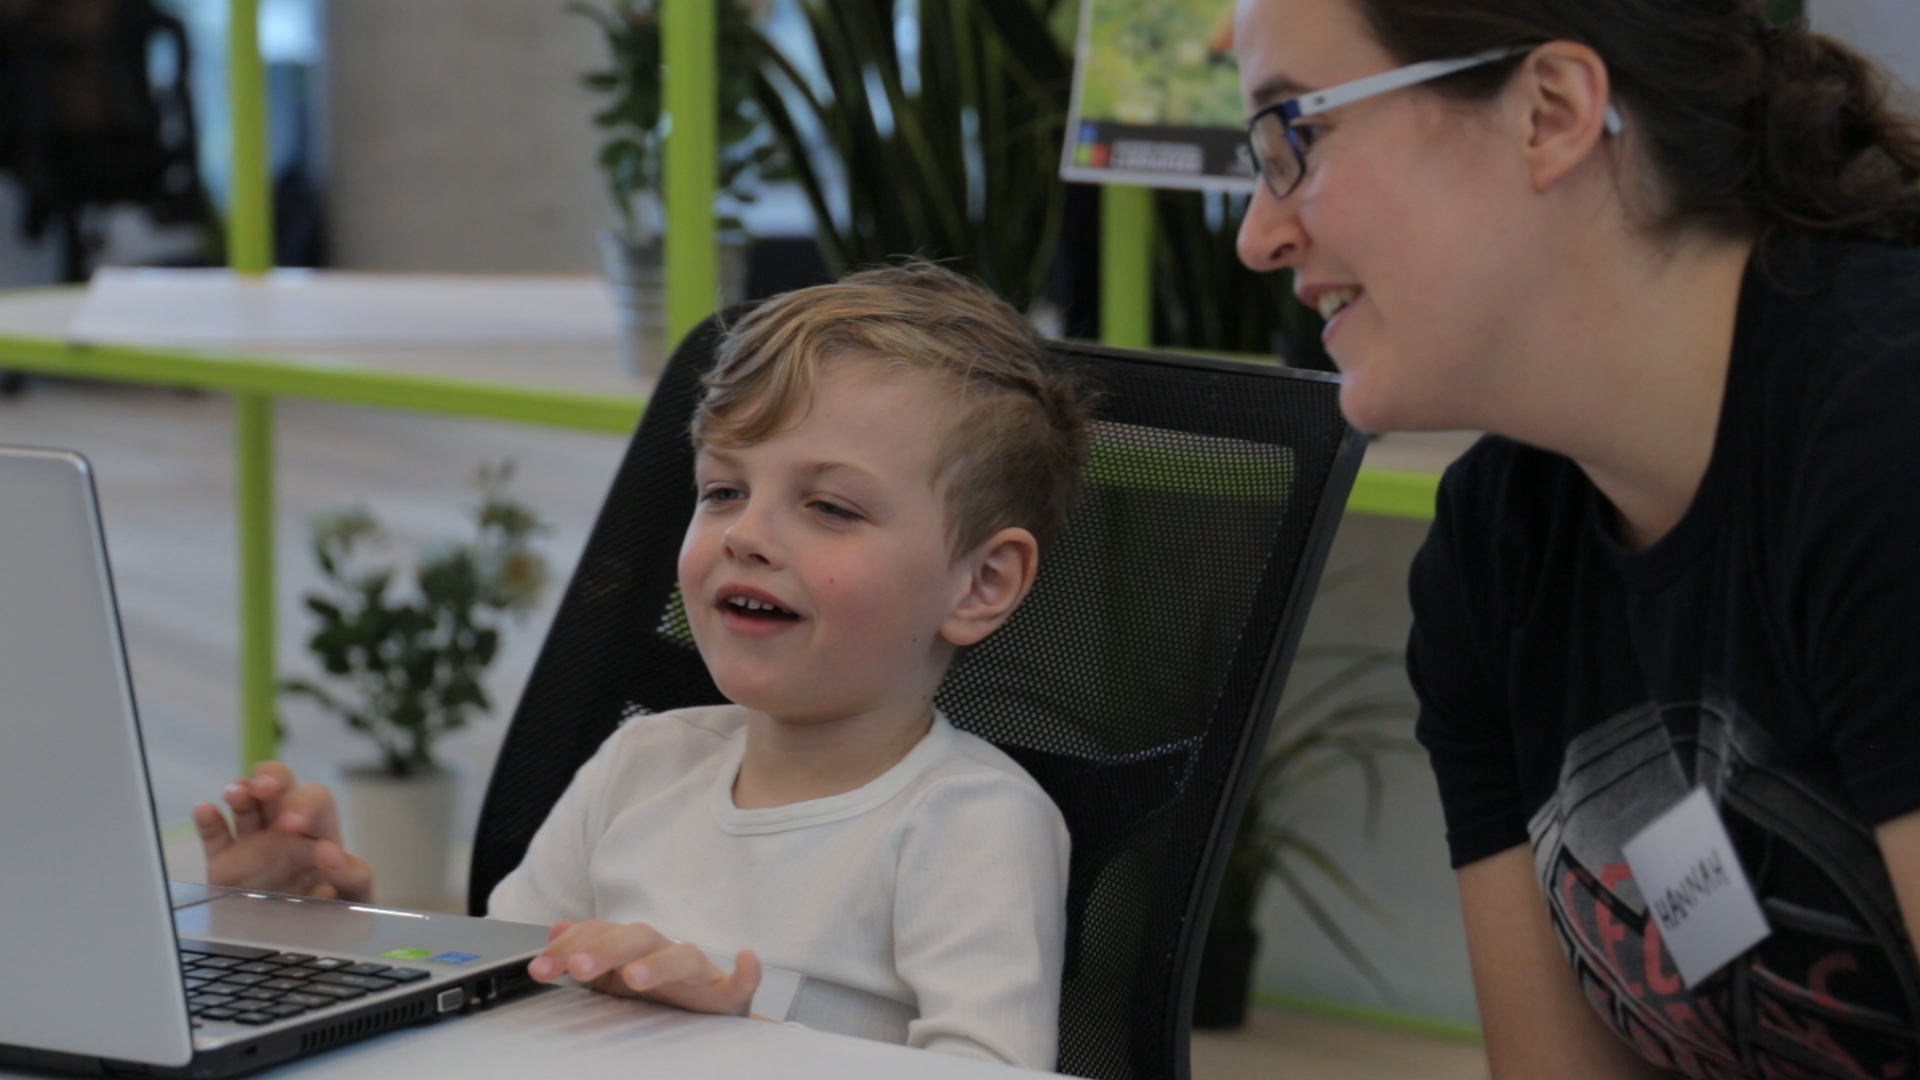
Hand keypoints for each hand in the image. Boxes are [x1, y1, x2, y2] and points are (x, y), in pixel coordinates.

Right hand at [191, 761, 372, 902]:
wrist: (303, 950)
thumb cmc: (337, 917)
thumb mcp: (354, 898)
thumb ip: (351, 875)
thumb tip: (329, 852)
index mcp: (319, 832)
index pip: (314, 800)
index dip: (303, 803)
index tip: (291, 825)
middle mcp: (284, 831)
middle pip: (278, 786)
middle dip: (271, 779)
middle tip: (264, 789)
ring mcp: (252, 844)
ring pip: (245, 804)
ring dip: (239, 791)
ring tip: (236, 794)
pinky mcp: (224, 865)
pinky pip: (215, 836)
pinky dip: (208, 821)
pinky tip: (204, 811)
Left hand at [527, 920, 760, 1016]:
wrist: (700, 1013)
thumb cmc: (656, 992)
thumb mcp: (613, 974)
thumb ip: (585, 951)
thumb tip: (556, 930)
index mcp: (633, 947)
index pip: (600, 933)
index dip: (570, 946)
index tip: (539, 969)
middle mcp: (664, 951)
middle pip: (637, 938)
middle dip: (605, 950)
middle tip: (578, 968)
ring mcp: (697, 973)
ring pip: (683, 957)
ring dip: (660, 964)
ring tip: (636, 977)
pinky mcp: (726, 994)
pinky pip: (741, 983)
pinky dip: (746, 972)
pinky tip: (745, 961)